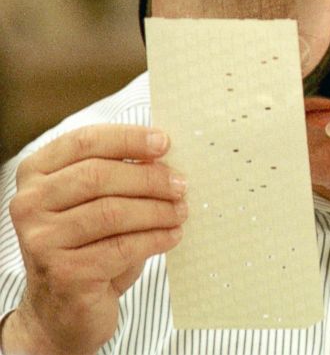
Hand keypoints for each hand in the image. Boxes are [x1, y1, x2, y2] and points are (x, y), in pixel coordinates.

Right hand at [4, 125, 186, 354]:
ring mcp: (41, 240)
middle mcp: (29, 204)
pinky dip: (155, 239)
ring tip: (181, 211)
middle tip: (181, 185)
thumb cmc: (87, 245)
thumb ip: (119, 174)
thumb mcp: (96, 202)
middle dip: (149, 178)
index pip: (83, 142)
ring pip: (112, 212)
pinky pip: (121, 247)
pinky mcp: (63, 273)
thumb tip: (164, 155)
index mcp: (35, 174)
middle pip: (98, 176)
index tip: (164, 142)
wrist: (63, 309)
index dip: (128, 138)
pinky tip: (172, 236)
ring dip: (157, 210)